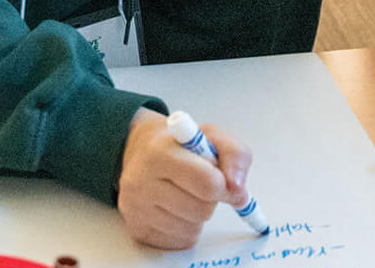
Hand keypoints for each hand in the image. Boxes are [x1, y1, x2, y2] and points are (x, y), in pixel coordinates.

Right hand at [117, 109, 252, 248]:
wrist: (143, 152)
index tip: (229, 183)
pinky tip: (178, 208)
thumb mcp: (212, 135)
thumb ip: (234, 154)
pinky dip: (188, 227)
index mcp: (160, 152)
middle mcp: (141, 181)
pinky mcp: (137, 230)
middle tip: (205, 184)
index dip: (225, 185)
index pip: (205, 181)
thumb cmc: (180, 144)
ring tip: (188, 192)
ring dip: (200, 214)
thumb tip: (238, 189)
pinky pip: (180, 241)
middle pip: (201, 209)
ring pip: (192, 228)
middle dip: (212, 198)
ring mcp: (136, 208)